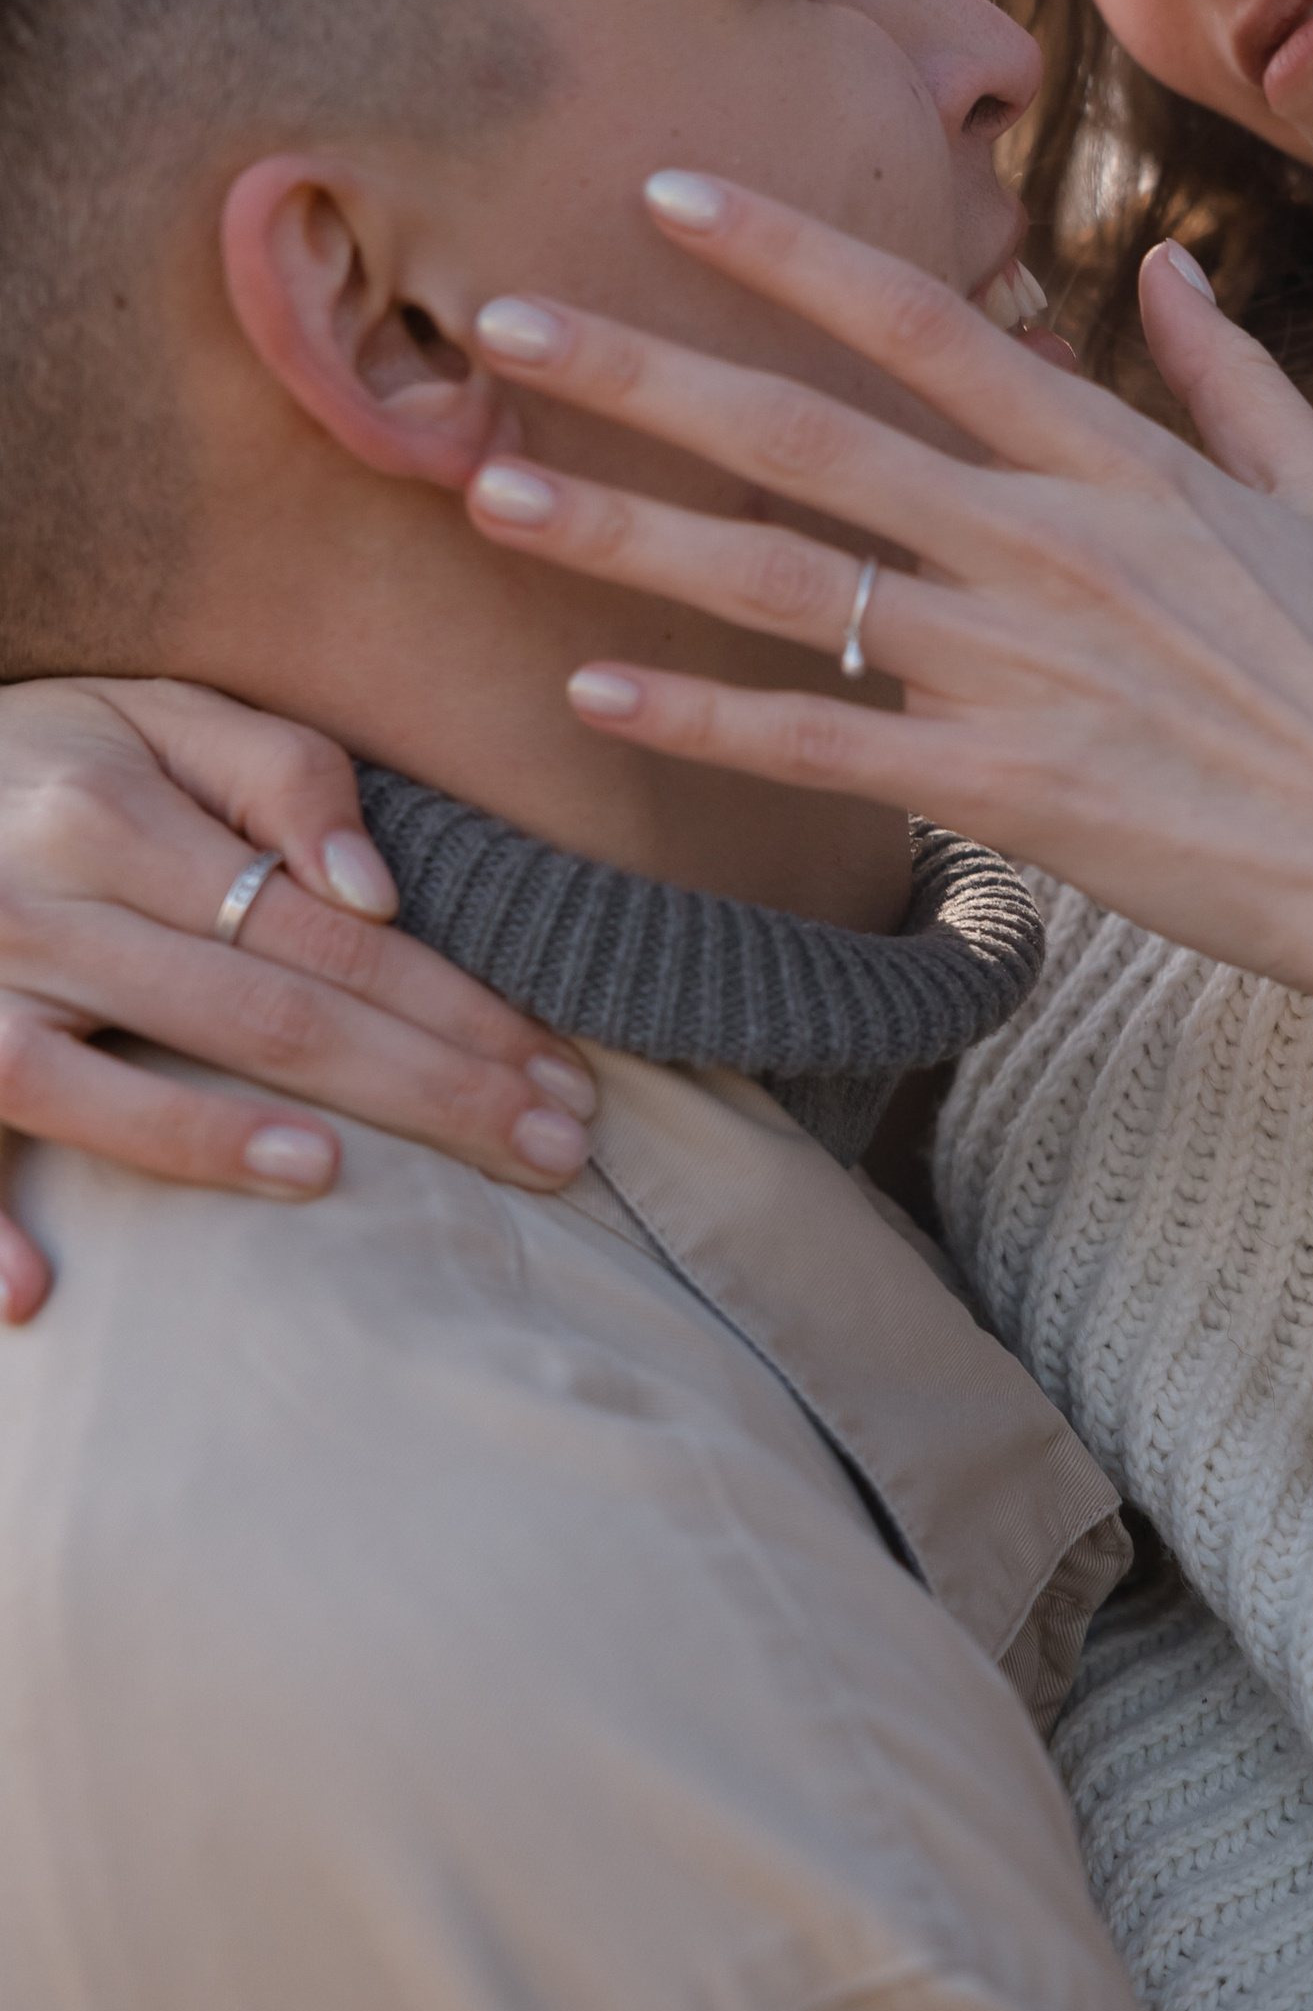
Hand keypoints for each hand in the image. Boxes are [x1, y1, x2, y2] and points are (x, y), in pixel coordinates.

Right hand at [0, 682, 597, 1321]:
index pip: (329, 936)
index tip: (562, 1077)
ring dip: (221, 1145)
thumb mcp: (164, 717)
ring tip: (345, 1180)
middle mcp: (37, 906)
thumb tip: (374, 892)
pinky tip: (40, 1293)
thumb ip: (284, 776)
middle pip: (261, 1018)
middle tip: (551, 1157)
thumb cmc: (53, 760)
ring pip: (102, 1088)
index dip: (459, 1012)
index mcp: (113, 815)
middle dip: (423, 1094)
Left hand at [463, 178, 1312, 1104]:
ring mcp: (1020, 666)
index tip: (667, 189)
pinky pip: (822, 743)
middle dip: (640, 372)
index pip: (925, 320)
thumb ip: (1232, 376)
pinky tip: (595, 687)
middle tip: (498, 322)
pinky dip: (702, 717)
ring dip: (625, 534)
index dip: (785, 249)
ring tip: (491, 492)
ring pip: (784, 581)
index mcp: (1119, 463)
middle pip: (807, 432)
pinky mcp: (1007, 789)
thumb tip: (1164, 266)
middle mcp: (1048, 543)